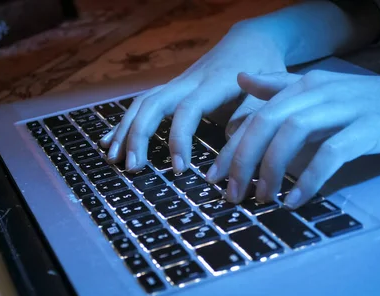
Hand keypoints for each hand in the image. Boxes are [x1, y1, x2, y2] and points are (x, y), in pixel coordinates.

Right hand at [99, 23, 286, 172]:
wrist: (251, 41)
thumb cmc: (264, 70)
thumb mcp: (269, 94)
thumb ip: (250, 121)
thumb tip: (228, 156)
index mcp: (215, 83)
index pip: (188, 109)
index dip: (180, 138)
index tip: (179, 169)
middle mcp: (189, 81)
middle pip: (153, 103)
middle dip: (138, 135)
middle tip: (133, 167)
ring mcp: (177, 82)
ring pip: (143, 102)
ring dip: (125, 129)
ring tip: (113, 158)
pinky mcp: (172, 87)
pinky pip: (143, 103)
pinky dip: (125, 122)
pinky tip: (110, 140)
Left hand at [206, 67, 379, 208]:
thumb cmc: (368, 101)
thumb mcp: (320, 91)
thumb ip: (279, 85)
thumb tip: (241, 79)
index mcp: (302, 86)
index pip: (255, 116)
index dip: (230, 147)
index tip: (214, 177)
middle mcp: (317, 93)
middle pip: (266, 123)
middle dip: (242, 161)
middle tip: (231, 195)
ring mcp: (344, 108)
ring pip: (293, 134)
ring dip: (271, 169)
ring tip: (261, 199)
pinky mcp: (369, 128)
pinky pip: (331, 153)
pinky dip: (309, 178)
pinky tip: (297, 199)